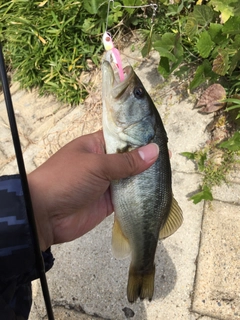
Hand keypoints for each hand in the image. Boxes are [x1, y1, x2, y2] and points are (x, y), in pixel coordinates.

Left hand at [28, 130, 158, 250]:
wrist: (44, 214)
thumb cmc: (66, 179)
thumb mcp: (96, 165)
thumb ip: (125, 161)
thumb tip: (154, 151)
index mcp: (96, 145)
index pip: (122, 137)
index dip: (140, 136)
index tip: (160, 137)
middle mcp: (102, 162)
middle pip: (128, 158)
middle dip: (146, 158)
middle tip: (168, 157)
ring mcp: (106, 182)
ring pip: (130, 177)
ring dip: (145, 177)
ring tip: (166, 173)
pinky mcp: (108, 201)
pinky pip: (127, 196)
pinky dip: (139, 194)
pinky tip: (155, 191)